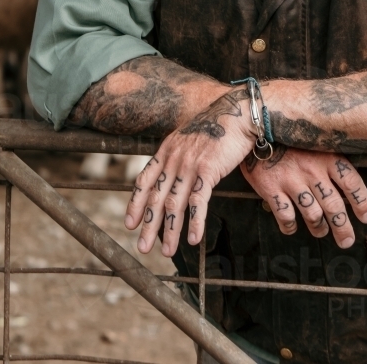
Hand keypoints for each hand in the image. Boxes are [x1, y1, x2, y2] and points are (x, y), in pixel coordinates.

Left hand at [124, 87, 254, 256]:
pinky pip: (198, 202)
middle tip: (142, 248)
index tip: (130, 223)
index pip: (144, 180)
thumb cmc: (217, 126)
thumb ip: (178, 155)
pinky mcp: (207, 171)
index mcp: (166, 150)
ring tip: (167, 252)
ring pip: (174, 204)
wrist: (237, 113)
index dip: (136, 203)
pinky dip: (195, 223)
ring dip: (170, 231)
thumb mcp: (189, 138)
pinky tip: (193, 239)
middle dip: (149, 225)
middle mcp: (174, 159)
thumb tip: (173, 173)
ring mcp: (189, 165)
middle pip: (156, 197)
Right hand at [241, 147, 366, 247]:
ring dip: (319, 228)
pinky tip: (291, 227)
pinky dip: (290, 227)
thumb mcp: (313, 140)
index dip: (362, 202)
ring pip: (313, 215)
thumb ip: (328, 159)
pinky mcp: (271, 188)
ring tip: (320, 231)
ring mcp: (292, 180)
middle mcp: (312, 170)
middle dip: (343, 227)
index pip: (352, 182)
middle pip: (334, 206)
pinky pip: (286, 216)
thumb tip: (345, 184)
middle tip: (346, 240)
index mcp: (326, 156)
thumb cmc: (288, 136)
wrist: (254, 126)